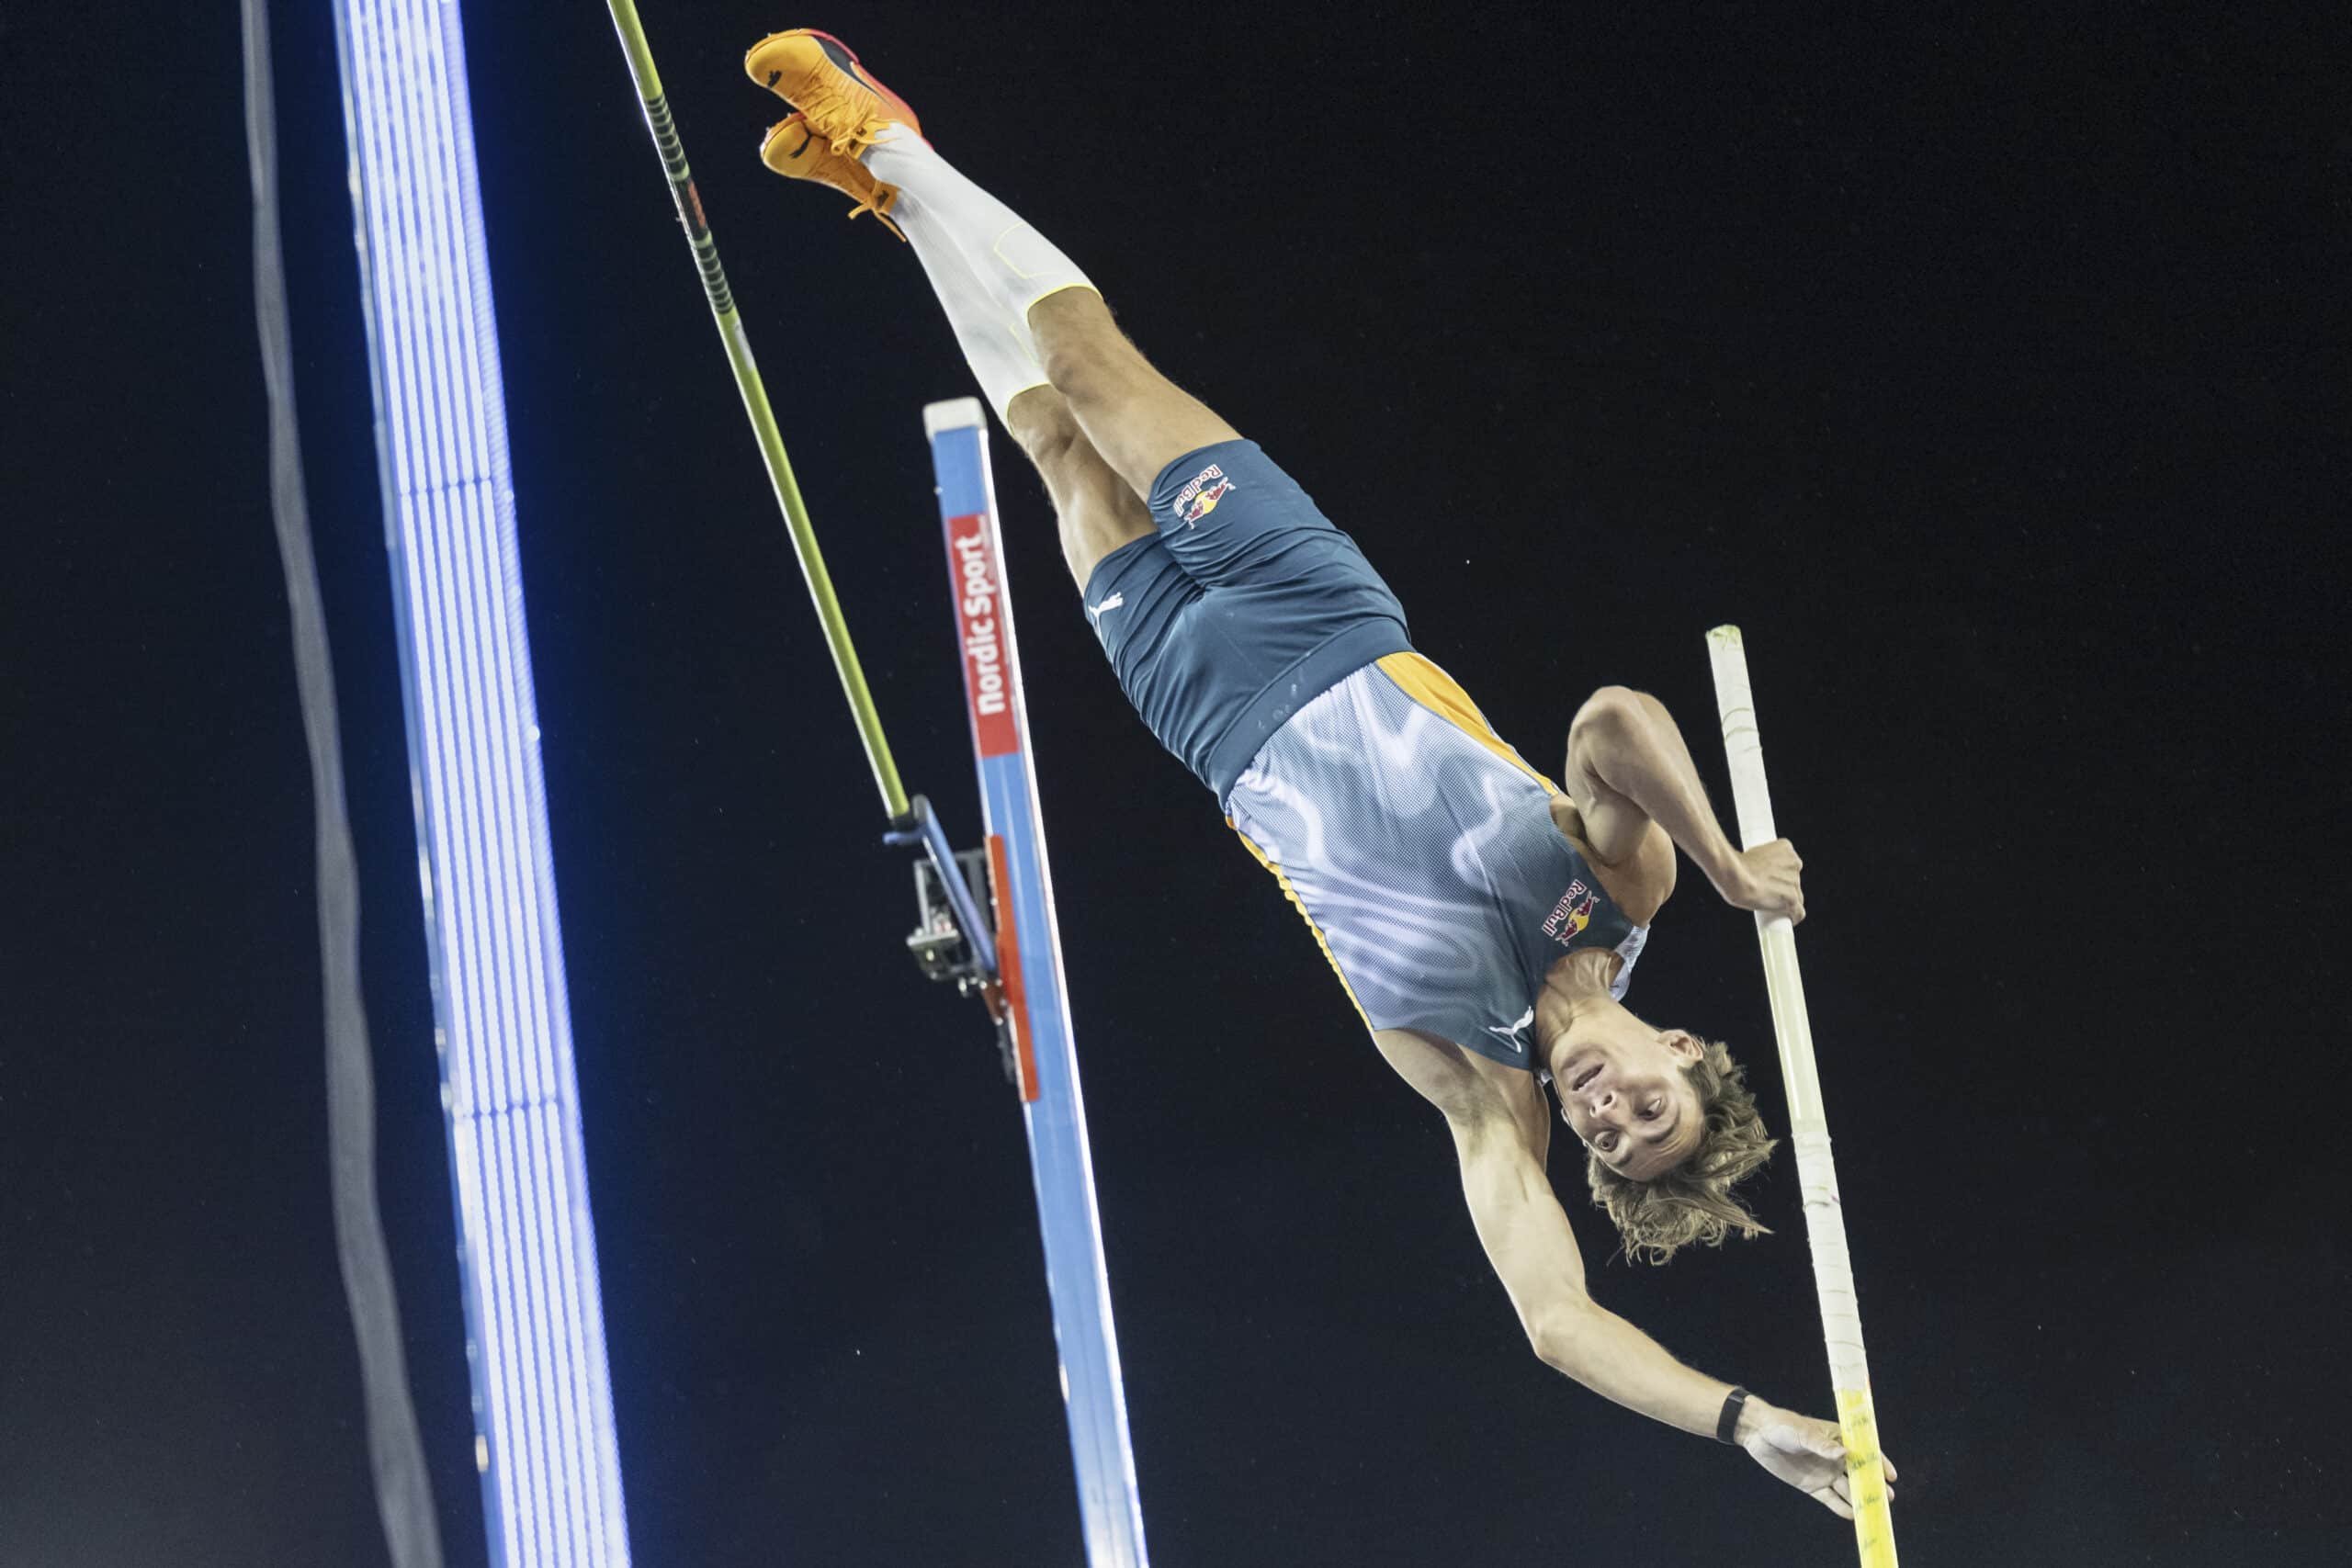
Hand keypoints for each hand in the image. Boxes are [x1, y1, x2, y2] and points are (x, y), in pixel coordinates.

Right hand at [1718, 839, 1804, 923]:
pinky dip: (1794, 916)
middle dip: (1783, 887)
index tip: (1771, 880)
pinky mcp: (1792, 899)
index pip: (1790, 864)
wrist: (1735, 877)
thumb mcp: (1750, 855)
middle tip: (1767, 892)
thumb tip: (1752, 874)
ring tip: (1770, 906)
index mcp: (1785, 848)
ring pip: (1796, 896)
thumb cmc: (1735, 867)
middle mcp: (1794, 863)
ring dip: (1786, 902)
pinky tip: (1788, 919)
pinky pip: (1798, 912)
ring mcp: (1794, 882)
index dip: (1781, 874)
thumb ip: (1757, 861)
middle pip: (1794, 880)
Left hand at [1738, 1400, 1896, 1519]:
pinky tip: (1852, 1516)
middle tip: (1887, 1499)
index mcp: (1838, 1439)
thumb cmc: (1782, 1426)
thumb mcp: (1802, 1433)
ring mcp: (1825, 1473)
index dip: (1879, 1463)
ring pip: (1847, 1489)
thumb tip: (1845, 1453)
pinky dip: (1841, 1508)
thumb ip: (1822, 1445)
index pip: (1864, 1452)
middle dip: (1873, 1486)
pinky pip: (1831, 1499)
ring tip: (1872, 1511)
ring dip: (1859, 1499)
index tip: (1891, 1476)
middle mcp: (1835, 1458)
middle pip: (1859, 1474)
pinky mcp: (1812, 1486)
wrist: (1757, 1434)